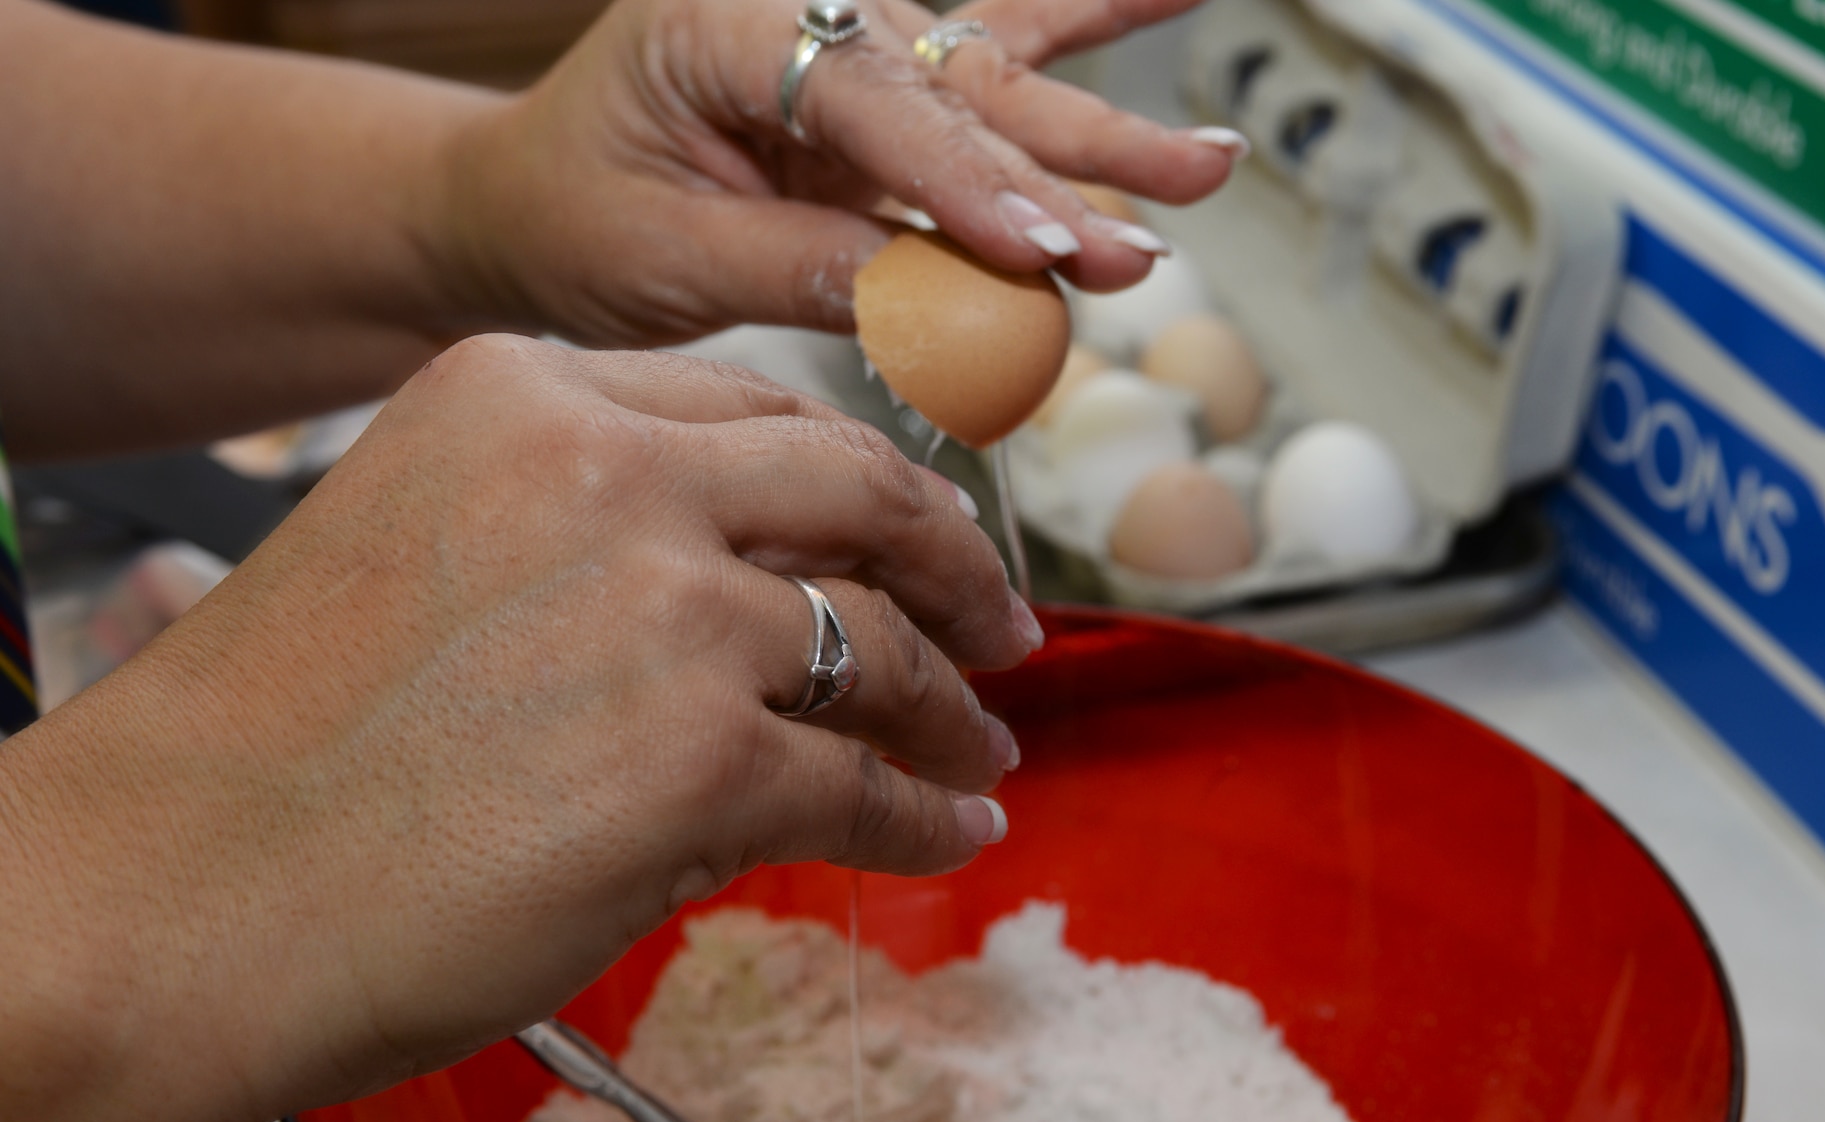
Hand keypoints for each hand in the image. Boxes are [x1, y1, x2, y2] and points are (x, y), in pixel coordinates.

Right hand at [0, 337, 1035, 1121]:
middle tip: (1001, 630)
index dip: (856, 484)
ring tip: (979, 753)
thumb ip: (586, 542)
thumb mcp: (422, 551)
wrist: (178, 890)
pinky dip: (924, 816)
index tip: (904, 533)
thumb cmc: (272, 747)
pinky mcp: (705, 759)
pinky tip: (952, 832)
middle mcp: (613, 474)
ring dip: (948, 711)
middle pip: (859, 494)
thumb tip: (752, 612)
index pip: (755, 419)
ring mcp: (670, 612)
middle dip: (955, 567)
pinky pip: (863, 784)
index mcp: (529, 397)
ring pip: (873, 647)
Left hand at [436, 0, 1245, 346]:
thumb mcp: (660, 256)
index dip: (962, 187)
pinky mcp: (885, 77)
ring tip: (1206, 168)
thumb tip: (935, 306)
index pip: (868, 103)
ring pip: (998, 80)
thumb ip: (798, 267)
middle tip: (1134, 248)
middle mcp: (804, 8)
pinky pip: (1002, 39)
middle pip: (956, 85)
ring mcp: (855, 33)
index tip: (1040, 256)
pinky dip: (1093, 17)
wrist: (535, 200)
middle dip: (1058, 172)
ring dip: (1103, 132)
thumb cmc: (573, 216)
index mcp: (721, 25)